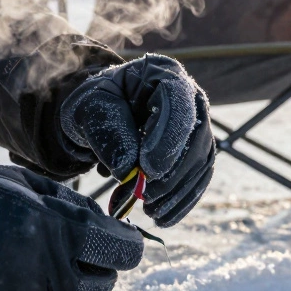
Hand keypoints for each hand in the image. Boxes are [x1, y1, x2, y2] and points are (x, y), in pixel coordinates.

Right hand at [0, 165, 143, 290]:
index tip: (112, 246)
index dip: (122, 248)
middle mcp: (52, 276)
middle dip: (91, 272)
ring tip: (24, 270)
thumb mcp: (29, 185)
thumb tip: (109, 225)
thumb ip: (73, 208)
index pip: (124, 254)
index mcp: (64, 233)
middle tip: (63, 257)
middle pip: (98, 287)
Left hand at [59, 54, 214, 226]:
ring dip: (178, 192)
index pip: (178, 103)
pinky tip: (163, 218)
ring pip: (200, 161)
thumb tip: (129, 169)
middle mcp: (189, 96)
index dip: (168, 137)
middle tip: (145, 197)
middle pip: (195, 136)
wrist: (101, 114)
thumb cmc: (95, 104)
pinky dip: (182, 200)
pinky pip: (198, 177)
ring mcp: (197, 124)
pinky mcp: (196, 151)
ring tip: (150, 211)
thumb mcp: (90, 109)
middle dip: (172, 172)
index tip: (147, 170)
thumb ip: (108, 131)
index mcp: (163, 73)